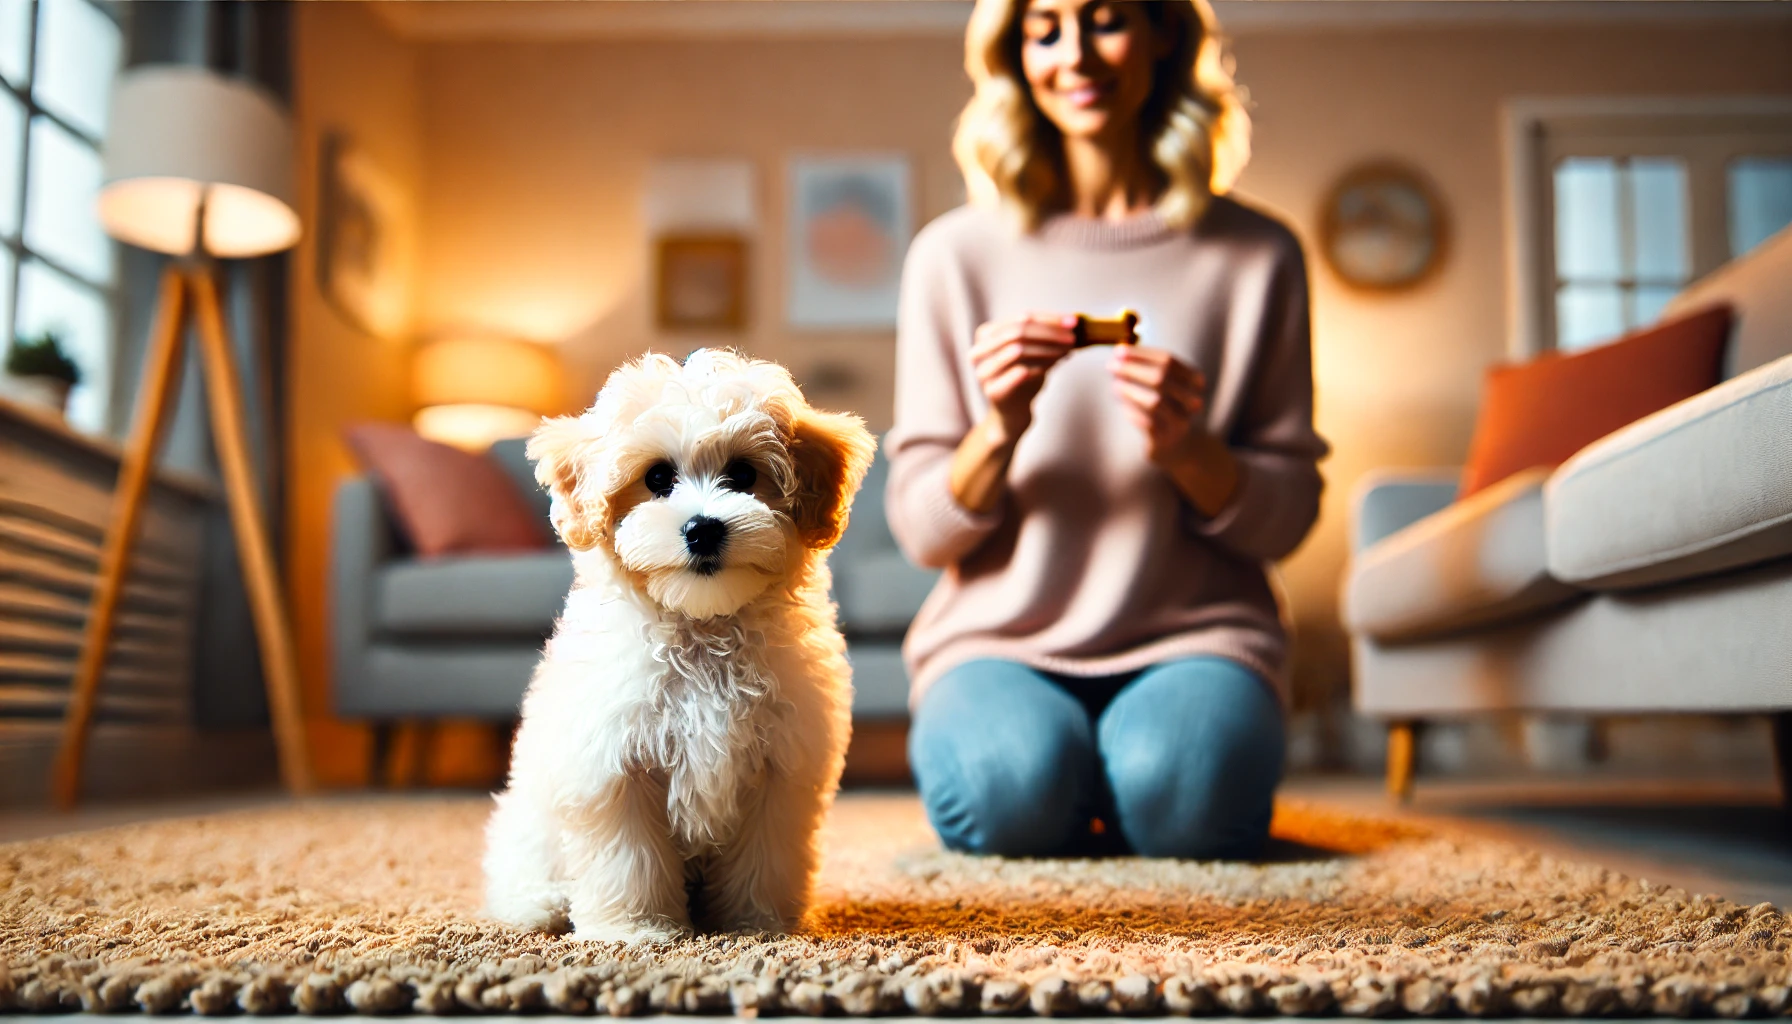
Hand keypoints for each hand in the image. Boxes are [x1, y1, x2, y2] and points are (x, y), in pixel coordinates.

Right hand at [969, 313, 1076, 440]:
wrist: (1012, 411)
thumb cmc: (1023, 376)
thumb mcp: (1033, 350)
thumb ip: (1046, 334)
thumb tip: (1071, 321)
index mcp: (987, 334)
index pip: (1021, 317)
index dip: (1049, 319)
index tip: (1073, 322)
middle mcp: (979, 350)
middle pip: (1018, 332)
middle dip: (1049, 333)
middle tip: (1072, 338)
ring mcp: (984, 371)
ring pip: (1018, 349)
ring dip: (1047, 349)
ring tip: (1067, 352)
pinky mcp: (993, 391)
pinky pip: (1019, 373)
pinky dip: (1041, 366)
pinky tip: (1056, 364)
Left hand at [1109, 346, 1240, 514]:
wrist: (1177, 447)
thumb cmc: (1165, 408)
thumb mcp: (1161, 386)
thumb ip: (1143, 369)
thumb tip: (1117, 354)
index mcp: (1194, 381)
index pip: (1168, 360)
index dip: (1141, 354)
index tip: (1118, 351)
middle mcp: (1192, 400)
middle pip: (1161, 378)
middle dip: (1133, 369)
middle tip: (1110, 366)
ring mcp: (1181, 421)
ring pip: (1155, 402)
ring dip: (1131, 391)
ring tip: (1115, 386)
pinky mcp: (1166, 440)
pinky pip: (1147, 423)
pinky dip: (1133, 412)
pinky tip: (1123, 408)